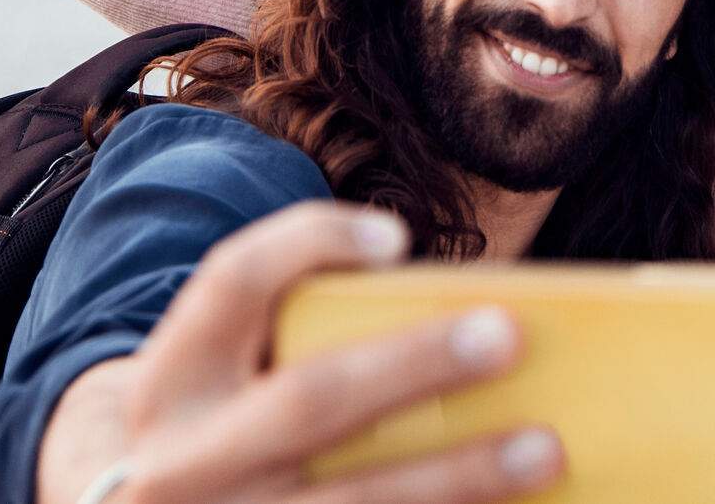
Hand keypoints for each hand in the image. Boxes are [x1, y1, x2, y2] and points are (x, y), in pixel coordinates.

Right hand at [35, 200, 561, 503]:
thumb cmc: (222, 426)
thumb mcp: (220, 373)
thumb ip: (296, 332)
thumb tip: (456, 312)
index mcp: (170, 380)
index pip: (231, 282)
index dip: (310, 243)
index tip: (399, 236)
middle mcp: (181, 462)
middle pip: (310, 401)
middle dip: (413, 366)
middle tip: (507, 334)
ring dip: (455, 478)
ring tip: (544, 449)